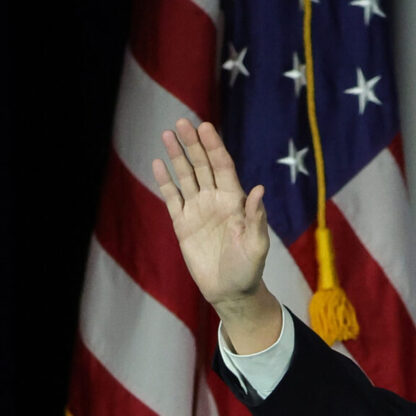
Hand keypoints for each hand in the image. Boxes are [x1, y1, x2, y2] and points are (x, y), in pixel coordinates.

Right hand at [152, 118, 278, 343]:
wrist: (230, 292)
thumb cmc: (249, 270)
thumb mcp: (257, 245)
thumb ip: (256, 218)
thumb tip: (258, 189)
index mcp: (234, 201)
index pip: (222, 167)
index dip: (214, 147)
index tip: (205, 127)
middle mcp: (215, 200)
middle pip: (202, 165)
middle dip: (193, 144)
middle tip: (182, 122)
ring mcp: (197, 210)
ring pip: (186, 176)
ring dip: (177, 156)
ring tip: (167, 134)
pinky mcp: (182, 224)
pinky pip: (172, 198)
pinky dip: (165, 181)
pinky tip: (158, 163)